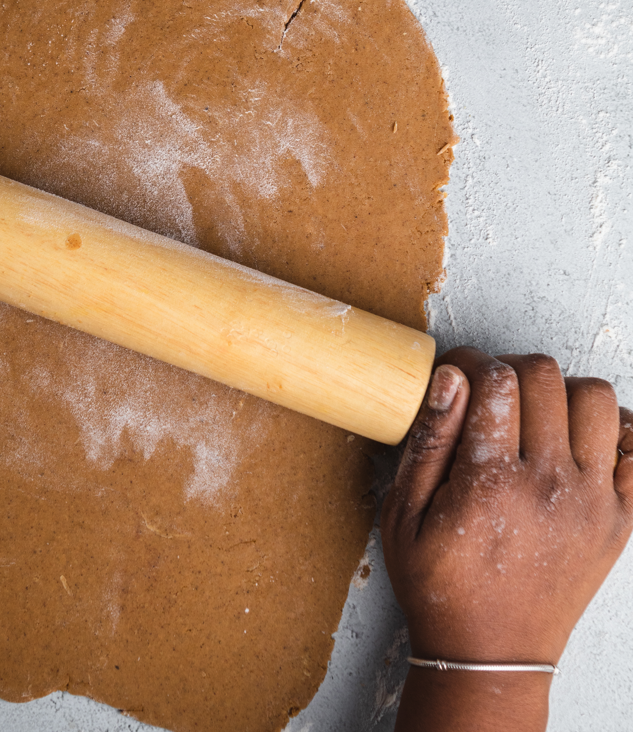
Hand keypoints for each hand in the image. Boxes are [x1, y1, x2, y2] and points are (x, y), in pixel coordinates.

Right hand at [381, 347, 632, 731]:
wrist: (491, 651)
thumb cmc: (440, 584)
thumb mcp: (403, 514)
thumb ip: (429, 440)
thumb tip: (450, 378)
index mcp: (491, 483)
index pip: (495, 380)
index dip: (468, 362)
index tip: (455, 374)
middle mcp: (550, 485)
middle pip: (545, 377)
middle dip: (510, 371)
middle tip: (489, 397)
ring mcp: (594, 501)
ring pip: (596, 398)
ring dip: (560, 395)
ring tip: (533, 419)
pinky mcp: (621, 518)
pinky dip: (611, 430)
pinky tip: (575, 442)